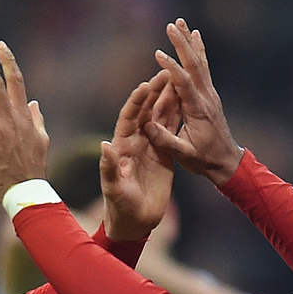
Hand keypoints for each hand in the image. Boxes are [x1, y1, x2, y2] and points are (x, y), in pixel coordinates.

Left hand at [101, 70, 175, 240]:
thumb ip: (109, 167)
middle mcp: (135, 141)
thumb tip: (105, 145)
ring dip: (168, 98)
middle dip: (155, 91)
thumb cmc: (120, 207)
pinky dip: (179, 115)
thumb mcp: (114, 188)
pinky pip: (172, 130)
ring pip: (160, 116)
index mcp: (122, 146)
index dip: (136, 101)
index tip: (146, 86)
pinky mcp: (164, 154)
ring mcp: (150, 146)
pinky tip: (188, 100)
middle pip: (146, 111)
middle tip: (166, 71)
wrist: (135, 221)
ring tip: (179, 78)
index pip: (128, 118)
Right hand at [144, 19, 243, 185]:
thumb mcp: (184, 155)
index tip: (157, 53)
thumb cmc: (204, 160)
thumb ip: (166, 140)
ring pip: (200, 62)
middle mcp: (206, 97)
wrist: (227, 162)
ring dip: (190, 42)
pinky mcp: (209, 95)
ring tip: (182, 23)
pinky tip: (195, 38)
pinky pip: (203, 68)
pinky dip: (198, 51)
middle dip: (182, 44)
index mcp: (198, 110)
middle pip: (195, 65)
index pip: (183, 84)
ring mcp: (209, 94)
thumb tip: (147, 125)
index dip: (170, 68)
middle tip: (172, 25)